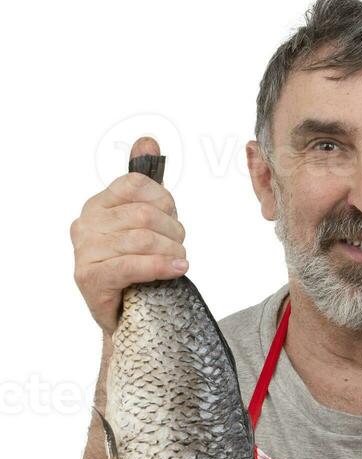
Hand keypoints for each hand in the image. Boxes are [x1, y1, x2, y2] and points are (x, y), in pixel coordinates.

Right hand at [70, 136, 187, 334]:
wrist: (127, 317)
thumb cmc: (136, 269)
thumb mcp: (141, 223)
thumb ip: (143, 184)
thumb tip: (147, 140)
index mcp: (97, 205)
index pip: (135, 184)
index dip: (164, 200)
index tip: (172, 218)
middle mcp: (85, 224)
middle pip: (143, 214)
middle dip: (172, 230)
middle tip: (180, 247)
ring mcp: (84, 251)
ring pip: (141, 239)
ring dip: (171, 251)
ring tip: (180, 261)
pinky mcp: (89, 278)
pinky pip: (132, 265)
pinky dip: (161, 266)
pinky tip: (179, 270)